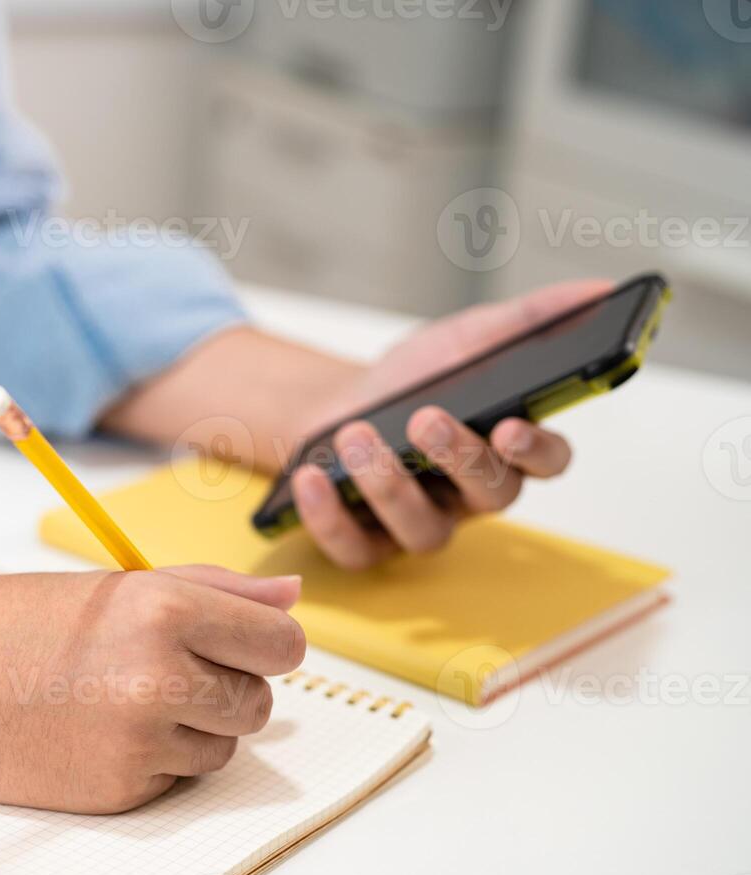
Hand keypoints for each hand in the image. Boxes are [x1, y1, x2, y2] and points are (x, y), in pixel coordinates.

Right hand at [0, 566, 304, 813]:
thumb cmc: (9, 620)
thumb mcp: (112, 588)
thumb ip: (212, 591)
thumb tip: (294, 598)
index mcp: (165, 607)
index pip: (281, 645)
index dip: (263, 647)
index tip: (235, 647)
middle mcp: (160, 675)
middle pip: (259, 702)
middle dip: (223, 689)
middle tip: (156, 670)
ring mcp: (138, 741)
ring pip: (221, 748)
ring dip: (188, 730)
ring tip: (115, 701)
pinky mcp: (116, 792)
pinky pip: (173, 781)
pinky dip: (148, 764)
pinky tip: (90, 734)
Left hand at [291, 280, 611, 569]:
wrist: (335, 405)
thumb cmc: (412, 381)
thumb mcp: (464, 338)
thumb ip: (529, 319)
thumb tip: (601, 289)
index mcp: (507, 448)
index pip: (548, 462)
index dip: (536, 451)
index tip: (509, 426)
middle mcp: (472, 496)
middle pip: (491, 495)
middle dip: (458, 457)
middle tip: (422, 417)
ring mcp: (420, 525)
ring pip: (424, 531)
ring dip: (388, 484)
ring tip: (354, 435)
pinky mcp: (367, 545)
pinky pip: (356, 549)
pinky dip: (329, 516)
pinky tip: (310, 477)